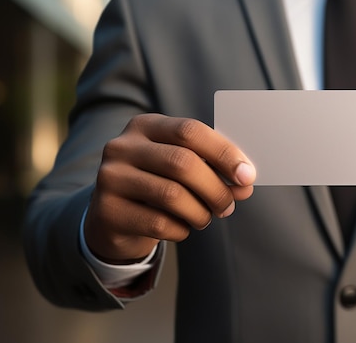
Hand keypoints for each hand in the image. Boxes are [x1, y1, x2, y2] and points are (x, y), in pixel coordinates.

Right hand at [84, 114, 255, 263]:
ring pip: (172, 195)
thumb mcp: (182, 169)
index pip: (190, 131)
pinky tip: (181, 227)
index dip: (224, 152)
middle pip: (183, 163)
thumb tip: (245, 183)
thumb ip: (213, 170)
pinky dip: (181, 229)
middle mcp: (122, 146)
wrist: (112, 217)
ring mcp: (110, 177)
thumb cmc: (158, 185)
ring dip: (201, 212)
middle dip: (216, 188)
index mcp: (146, 126)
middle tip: (228, 205)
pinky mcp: (107, 211)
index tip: (247, 176)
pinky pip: (159, 223)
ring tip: (205, 218)